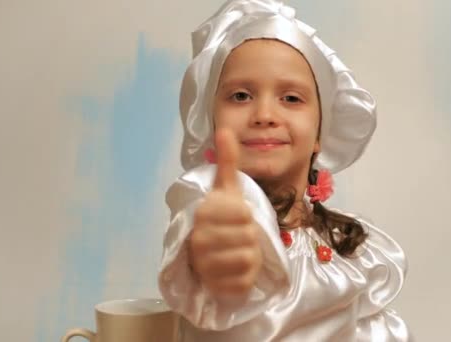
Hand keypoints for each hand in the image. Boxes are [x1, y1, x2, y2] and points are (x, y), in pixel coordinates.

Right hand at [189, 128, 262, 297]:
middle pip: (249, 238)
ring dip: (251, 257)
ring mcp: (204, 266)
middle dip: (250, 238)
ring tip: (237, 252)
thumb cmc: (221, 218)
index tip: (237, 218)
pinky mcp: (213, 288)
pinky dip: (246, 278)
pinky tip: (235, 271)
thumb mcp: (227, 189)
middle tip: (239, 237)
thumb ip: (227, 161)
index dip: (247, 216)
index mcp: (203, 214)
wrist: (205, 254)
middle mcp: (199, 240)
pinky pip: (244, 283)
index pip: (244, 214)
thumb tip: (226, 129)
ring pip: (248, 260)